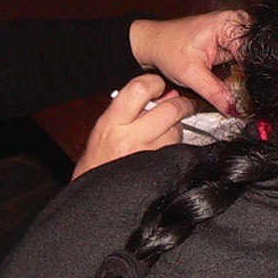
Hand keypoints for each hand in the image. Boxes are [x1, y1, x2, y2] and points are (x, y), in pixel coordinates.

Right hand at [73, 73, 193, 177]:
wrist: (95, 194)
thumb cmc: (100, 159)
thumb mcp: (106, 126)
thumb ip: (132, 107)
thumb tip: (166, 92)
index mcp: (111, 123)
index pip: (139, 89)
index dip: (155, 83)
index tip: (159, 85)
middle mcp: (129, 139)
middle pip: (169, 109)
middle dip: (181, 103)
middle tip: (182, 104)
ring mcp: (147, 156)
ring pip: (177, 130)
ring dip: (177, 127)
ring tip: (165, 131)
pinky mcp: (160, 170)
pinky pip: (177, 149)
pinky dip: (176, 145)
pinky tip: (164, 149)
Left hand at [130, 10, 247, 114]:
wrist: (153, 44)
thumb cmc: (167, 47)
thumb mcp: (191, 74)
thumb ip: (215, 93)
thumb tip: (235, 109)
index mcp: (230, 23)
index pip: (251, 53)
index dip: (251, 78)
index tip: (246, 98)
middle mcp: (236, 25)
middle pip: (253, 58)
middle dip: (246, 80)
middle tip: (236, 97)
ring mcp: (235, 35)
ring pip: (249, 65)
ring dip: (241, 80)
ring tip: (225, 88)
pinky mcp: (231, 46)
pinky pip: (242, 66)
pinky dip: (235, 78)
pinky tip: (226, 84)